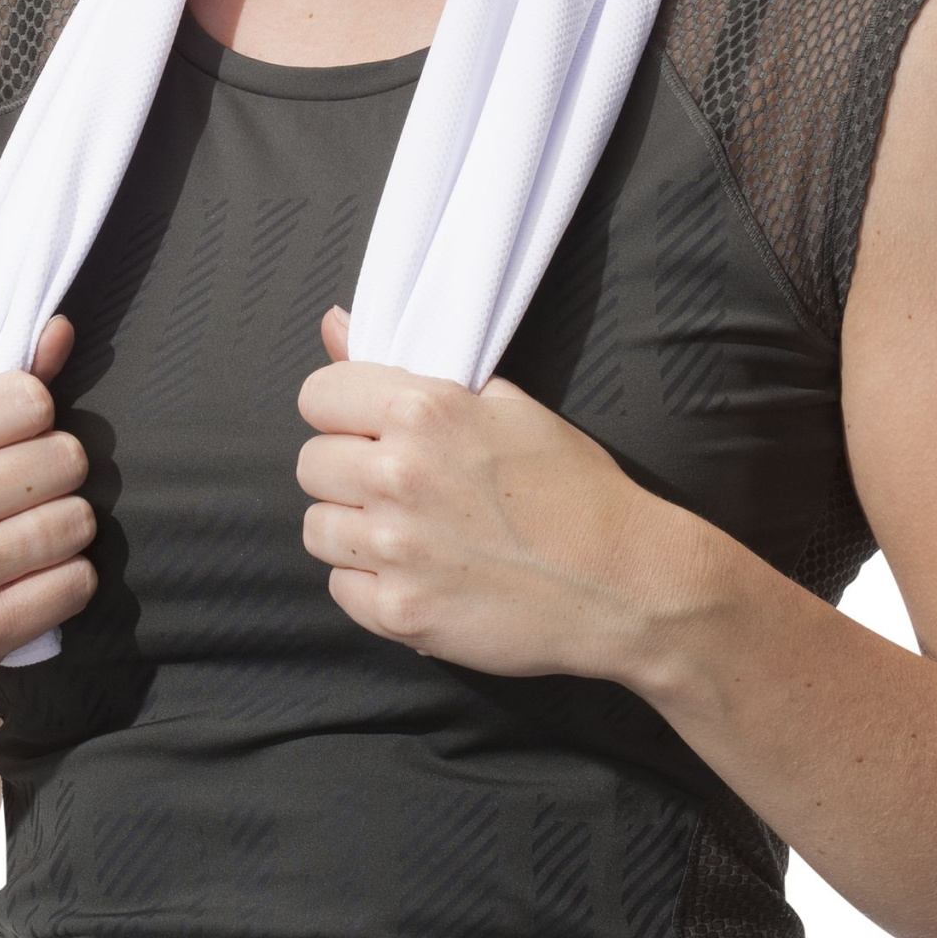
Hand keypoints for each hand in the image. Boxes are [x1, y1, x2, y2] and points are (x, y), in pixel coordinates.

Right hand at [0, 313, 97, 727]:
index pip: (31, 399)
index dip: (35, 425)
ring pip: (79, 520)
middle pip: (68, 457)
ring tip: (23, 546)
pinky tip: (27, 588)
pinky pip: (76, 583)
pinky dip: (66, 584)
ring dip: (66, 533)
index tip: (8, 451)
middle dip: (57, 479)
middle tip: (21, 503)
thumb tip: (63, 330)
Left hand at [294, 304, 697, 685]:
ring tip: (410, 534)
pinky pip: (341, 588)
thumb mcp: (506, 404)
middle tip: (400, 489)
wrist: (625, 582)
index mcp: (422, 412)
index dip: (341, 413)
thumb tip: (334, 326)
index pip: (318, 396)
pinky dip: (371, 585)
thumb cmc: (575, 490)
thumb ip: (411, 367)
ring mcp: (395, 549)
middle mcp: (397, 476)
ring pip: (317, 529)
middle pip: (311, 465)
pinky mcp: (400, 611)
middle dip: (348, 473)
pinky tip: (418, 575)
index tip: (368, 431)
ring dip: (353, 531)